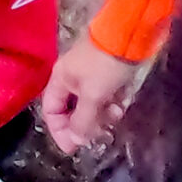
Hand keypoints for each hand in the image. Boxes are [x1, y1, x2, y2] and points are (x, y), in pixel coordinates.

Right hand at [42, 38, 138, 153]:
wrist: (129, 34)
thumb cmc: (105, 65)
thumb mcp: (93, 95)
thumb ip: (83, 120)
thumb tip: (75, 141)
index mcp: (60, 79)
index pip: (51, 111)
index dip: (59, 131)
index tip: (74, 148)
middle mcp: (72, 77)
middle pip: (72, 109)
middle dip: (86, 123)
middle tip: (101, 132)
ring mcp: (90, 74)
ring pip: (91, 104)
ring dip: (102, 113)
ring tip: (117, 113)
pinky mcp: (108, 72)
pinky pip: (105, 95)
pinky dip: (112, 102)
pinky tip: (123, 101)